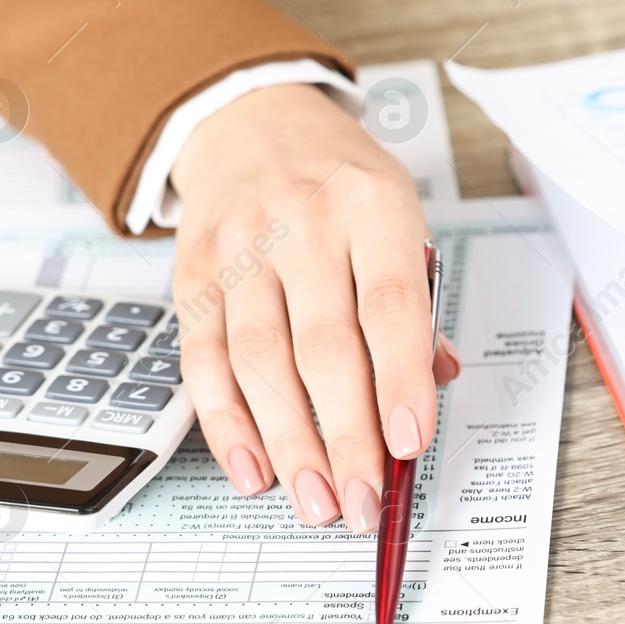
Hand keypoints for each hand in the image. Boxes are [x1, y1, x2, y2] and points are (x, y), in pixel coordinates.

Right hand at [169, 83, 460, 529]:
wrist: (252, 121)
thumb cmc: (340, 185)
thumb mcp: (399, 217)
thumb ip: (416, 303)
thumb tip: (431, 385)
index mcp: (371, 204)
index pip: (389, 304)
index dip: (399, 379)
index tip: (409, 446)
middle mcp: (302, 223)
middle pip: (324, 346)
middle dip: (345, 436)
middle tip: (364, 501)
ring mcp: (240, 248)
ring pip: (260, 362)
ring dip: (289, 444)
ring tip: (318, 502)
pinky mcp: (193, 274)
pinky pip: (204, 361)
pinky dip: (227, 425)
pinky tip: (253, 470)